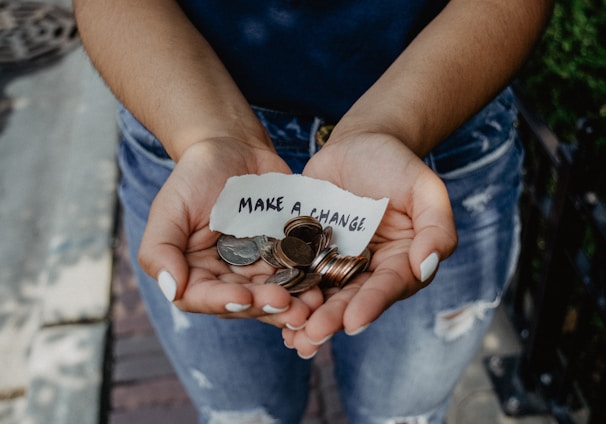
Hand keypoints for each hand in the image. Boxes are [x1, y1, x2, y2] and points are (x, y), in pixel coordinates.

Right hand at [137, 138, 323, 328]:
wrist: (234, 148)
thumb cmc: (195, 176)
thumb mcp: (169, 208)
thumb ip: (160, 250)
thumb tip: (171, 289)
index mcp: (194, 272)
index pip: (203, 297)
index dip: (223, 302)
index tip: (244, 297)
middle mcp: (226, 277)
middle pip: (244, 302)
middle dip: (265, 306)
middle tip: (288, 306)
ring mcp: (258, 268)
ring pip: (274, 294)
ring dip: (293, 304)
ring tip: (311, 305)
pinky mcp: (284, 255)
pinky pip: (297, 273)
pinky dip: (309, 282)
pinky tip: (322, 285)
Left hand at [284, 132, 457, 356]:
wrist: (358, 144)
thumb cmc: (396, 164)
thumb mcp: (424, 188)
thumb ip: (436, 226)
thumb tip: (426, 266)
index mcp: (401, 261)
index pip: (388, 286)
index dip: (372, 304)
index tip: (353, 322)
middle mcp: (369, 269)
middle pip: (352, 298)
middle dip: (333, 319)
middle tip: (312, 336)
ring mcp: (337, 261)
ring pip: (323, 294)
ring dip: (307, 316)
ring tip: (291, 336)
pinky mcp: (309, 251)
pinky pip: (298, 272)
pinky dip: (286, 290)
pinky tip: (270, 307)